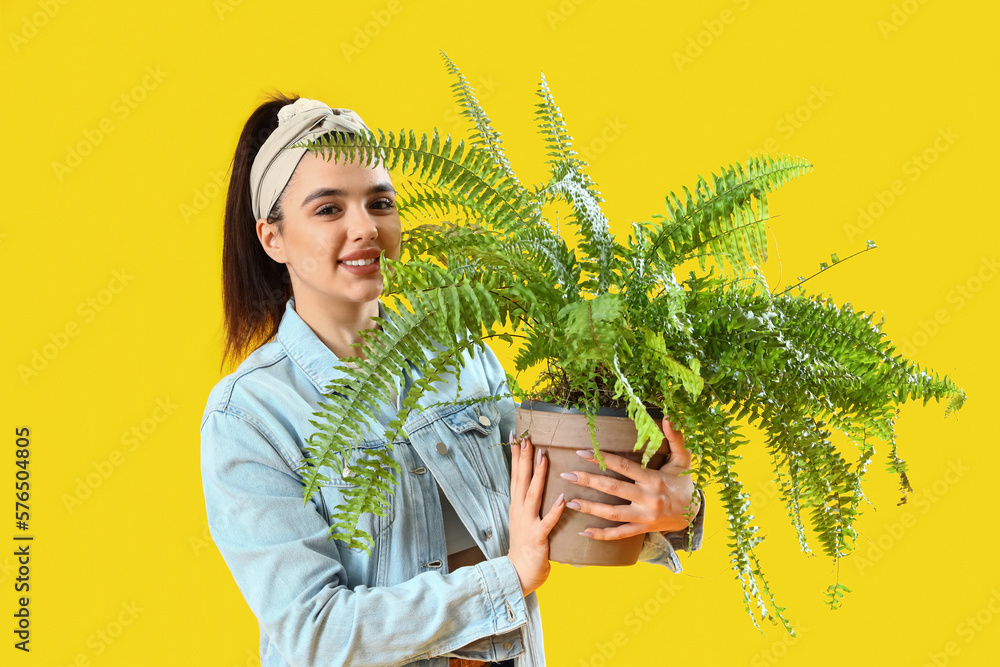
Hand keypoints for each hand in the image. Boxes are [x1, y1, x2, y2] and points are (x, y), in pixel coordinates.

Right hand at [507, 433, 565, 596]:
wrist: (517, 574)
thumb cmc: (526, 546)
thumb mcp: (525, 519)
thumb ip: (531, 501)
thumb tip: (540, 481)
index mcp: (517, 505)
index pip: (516, 475)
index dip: (516, 455)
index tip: (517, 435)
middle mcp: (519, 510)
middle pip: (521, 479)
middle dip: (524, 457)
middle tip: (527, 437)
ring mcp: (527, 523)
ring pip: (532, 495)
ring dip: (538, 475)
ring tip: (544, 456)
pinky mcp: (537, 538)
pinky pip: (547, 523)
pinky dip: (554, 511)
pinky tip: (561, 499)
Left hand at [564, 418, 699, 539]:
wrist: (695, 513)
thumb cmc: (684, 482)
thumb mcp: (683, 459)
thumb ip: (675, 438)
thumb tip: (669, 417)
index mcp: (654, 479)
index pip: (623, 467)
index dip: (602, 459)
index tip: (582, 452)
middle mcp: (647, 499)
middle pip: (613, 489)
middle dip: (588, 481)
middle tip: (567, 475)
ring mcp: (644, 517)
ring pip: (612, 514)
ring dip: (590, 508)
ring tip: (569, 502)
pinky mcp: (642, 529)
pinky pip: (620, 534)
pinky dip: (602, 535)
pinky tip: (584, 532)